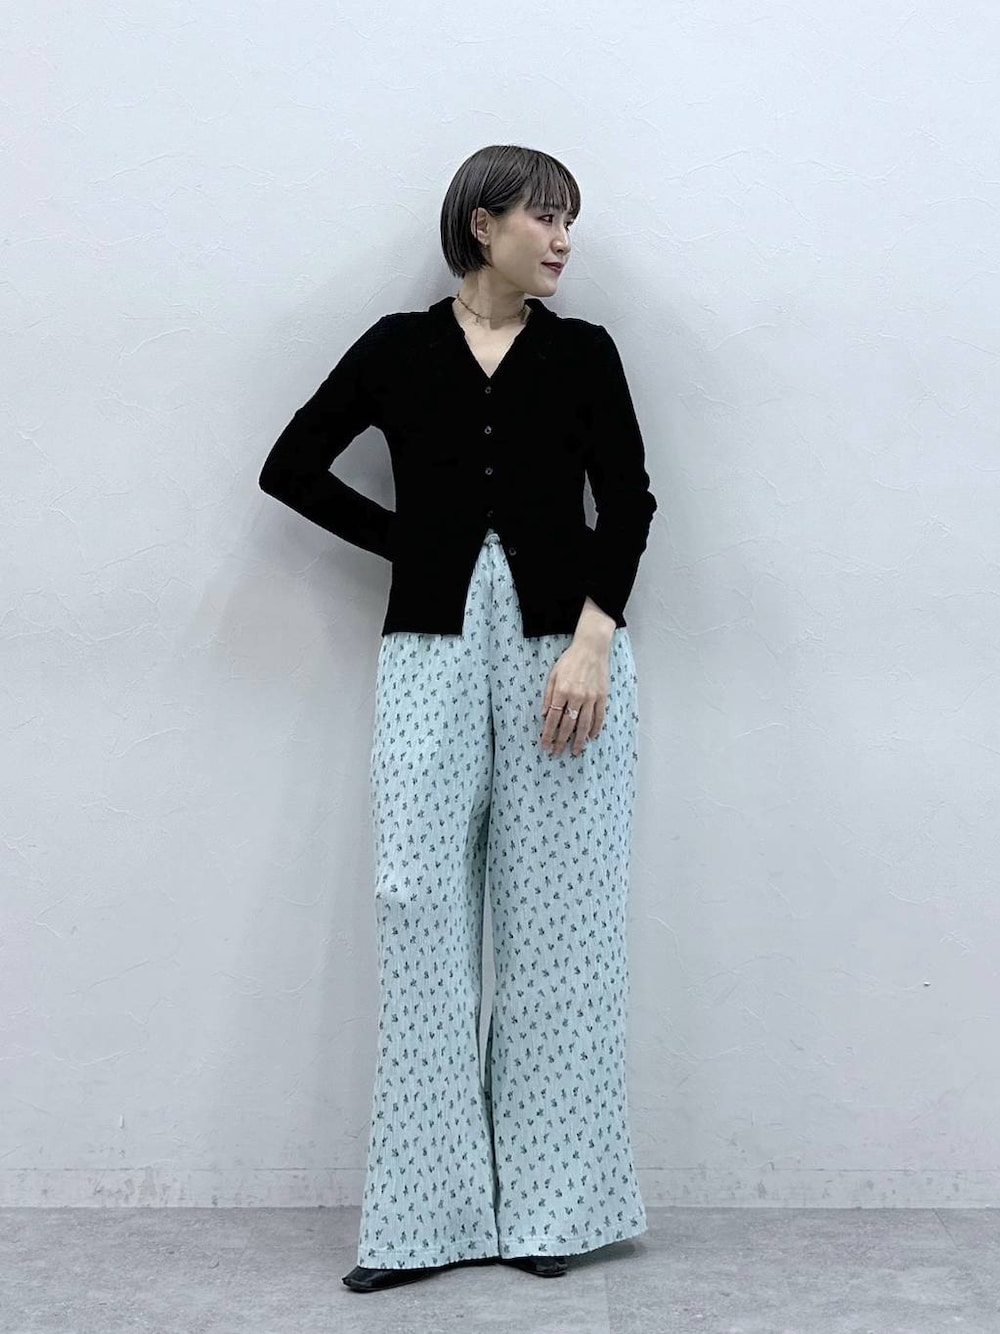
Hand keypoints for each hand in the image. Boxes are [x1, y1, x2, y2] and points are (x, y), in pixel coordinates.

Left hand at [539, 638, 610, 757]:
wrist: (591, 648)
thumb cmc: (570, 660)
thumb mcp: (553, 675)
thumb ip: (548, 696)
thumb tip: (544, 715)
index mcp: (562, 691)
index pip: (553, 718)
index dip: (548, 734)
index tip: (545, 745)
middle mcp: (576, 696)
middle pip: (568, 725)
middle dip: (561, 741)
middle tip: (557, 753)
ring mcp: (591, 698)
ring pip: (584, 725)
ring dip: (579, 740)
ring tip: (575, 751)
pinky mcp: (602, 696)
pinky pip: (599, 717)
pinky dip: (595, 728)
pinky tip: (591, 737)